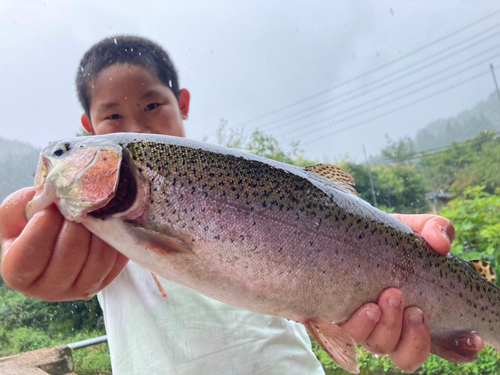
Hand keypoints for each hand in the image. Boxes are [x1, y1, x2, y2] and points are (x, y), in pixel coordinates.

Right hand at [0, 187, 128, 301]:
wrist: (56, 236)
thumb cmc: (33, 223)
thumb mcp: (18, 211)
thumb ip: (25, 204)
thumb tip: (54, 198)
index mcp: (17, 273)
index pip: (29, 257)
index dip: (43, 229)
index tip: (50, 211)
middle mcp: (47, 289)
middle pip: (69, 256)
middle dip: (74, 224)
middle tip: (75, 208)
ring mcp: (78, 289)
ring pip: (97, 259)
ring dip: (97, 230)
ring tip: (90, 214)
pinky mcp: (103, 282)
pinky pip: (115, 260)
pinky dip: (113, 239)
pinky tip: (104, 225)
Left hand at [340, 214, 483, 371]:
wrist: (337, 234)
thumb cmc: (378, 237)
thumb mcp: (408, 227)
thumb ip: (432, 229)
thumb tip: (441, 243)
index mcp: (412, 311)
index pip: (442, 343)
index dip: (460, 348)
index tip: (470, 336)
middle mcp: (389, 325)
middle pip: (406, 353)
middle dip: (413, 337)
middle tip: (412, 308)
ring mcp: (362, 324)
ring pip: (378, 346)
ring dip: (386, 329)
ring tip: (383, 301)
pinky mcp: (333, 316)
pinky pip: (344, 337)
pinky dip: (359, 326)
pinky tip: (366, 308)